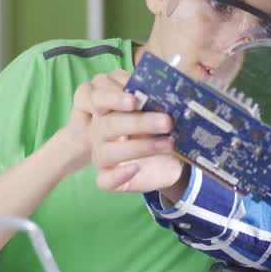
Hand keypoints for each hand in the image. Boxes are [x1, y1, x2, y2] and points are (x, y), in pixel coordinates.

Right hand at [83, 70, 186, 192]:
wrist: (170, 157)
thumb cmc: (160, 128)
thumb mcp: (161, 112)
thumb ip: (156, 101)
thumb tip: (169, 91)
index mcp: (109, 109)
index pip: (100, 99)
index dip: (114, 99)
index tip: (134, 101)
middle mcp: (101, 132)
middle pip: (108, 124)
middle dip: (139, 122)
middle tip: (167, 121)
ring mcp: (103, 156)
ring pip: (107, 152)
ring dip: (139, 147)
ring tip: (168, 144)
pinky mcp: (109, 178)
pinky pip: (105, 180)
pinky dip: (119, 175)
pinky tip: (136, 168)